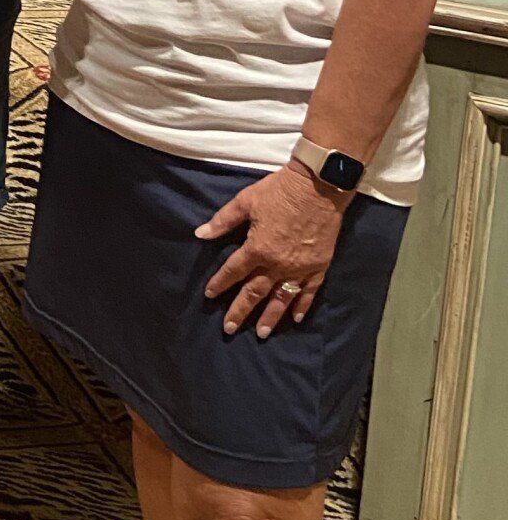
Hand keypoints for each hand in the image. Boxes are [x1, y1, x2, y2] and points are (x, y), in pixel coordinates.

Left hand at [196, 163, 349, 336]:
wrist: (319, 185)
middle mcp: (278, 263)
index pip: (233, 272)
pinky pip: (310, 291)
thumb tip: (200, 234)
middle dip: (240, 311)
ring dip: (270, 316)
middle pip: (255, 292)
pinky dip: (302, 305)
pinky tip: (296, 319)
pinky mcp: (319, 265)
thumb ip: (223, 221)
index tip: (209, 295)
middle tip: (229, 329)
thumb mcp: (246, 202)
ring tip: (261, 333)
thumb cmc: (280, 191)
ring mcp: (300, 267)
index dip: (220, 284)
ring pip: (282, 298)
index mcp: (257, 248)